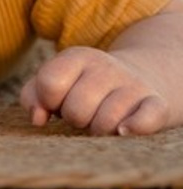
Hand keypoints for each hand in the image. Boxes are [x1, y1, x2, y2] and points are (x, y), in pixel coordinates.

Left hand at [20, 46, 169, 135]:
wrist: (136, 78)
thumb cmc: (83, 86)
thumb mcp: (55, 81)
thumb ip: (33, 96)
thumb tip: (37, 119)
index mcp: (76, 57)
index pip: (49, 84)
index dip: (49, 102)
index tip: (57, 104)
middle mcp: (104, 67)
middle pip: (76, 110)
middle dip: (75, 120)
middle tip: (84, 114)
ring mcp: (132, 84)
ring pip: (106, 122)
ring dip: (99, 131)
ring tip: (101, 121)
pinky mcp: (156, 103)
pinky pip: (145, 120)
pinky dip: (134, 129)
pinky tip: (123, 131)